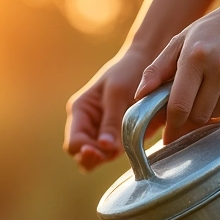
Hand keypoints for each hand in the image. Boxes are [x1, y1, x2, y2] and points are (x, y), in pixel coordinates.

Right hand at [64, 48, 155, 170]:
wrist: (146, 61)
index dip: (86, 151)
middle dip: (95, 157)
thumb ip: (112, 121)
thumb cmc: (128, 71)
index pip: (74, 143)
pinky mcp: (114, 135)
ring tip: (122, 147)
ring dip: (106, 158)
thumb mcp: (118, 94)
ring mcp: (99, 131)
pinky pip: (109, 154)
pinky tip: (128, 147)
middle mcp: (85, 123)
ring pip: (95, 158)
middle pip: (81, 154)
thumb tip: (105, 147)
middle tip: (113, 152)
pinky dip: (116, 155)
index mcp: (80, 110)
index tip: (105, 149)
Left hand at [134, 0, 219, 143]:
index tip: (168, 134)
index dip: (172, 124)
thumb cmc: (210, 30)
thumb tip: (139, 96)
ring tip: (204, 92)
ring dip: (205, 111)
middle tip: (184, 111)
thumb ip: (156, 70)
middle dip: (188, 118)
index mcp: (194, 57)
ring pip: (214, 114)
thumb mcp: (179, 42)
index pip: (179, 105)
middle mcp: (217, 66)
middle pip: (197, 116)